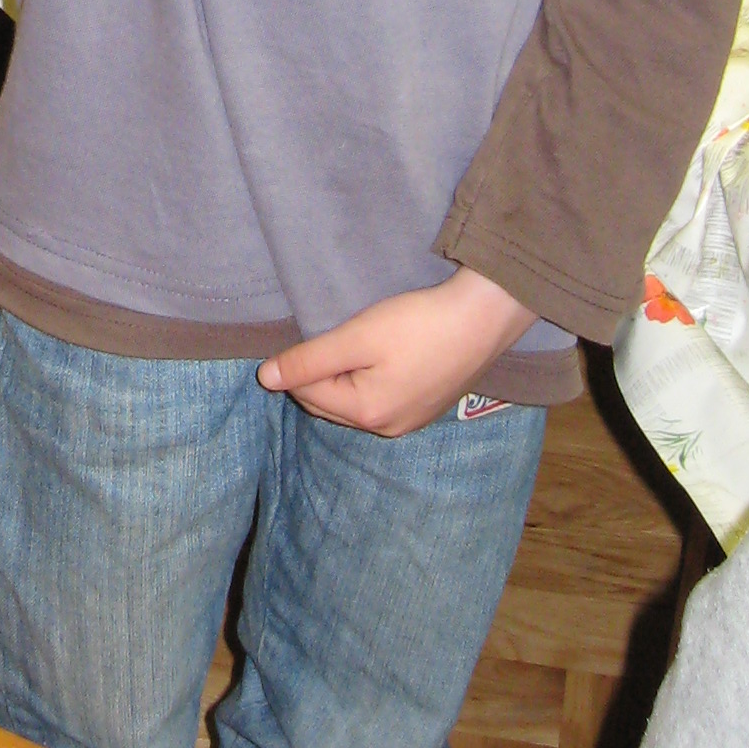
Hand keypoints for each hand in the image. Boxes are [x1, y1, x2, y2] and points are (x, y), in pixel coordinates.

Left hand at [258, 269, 536, 437]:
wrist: (483, 318)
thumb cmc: (418, 324)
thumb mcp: (357, 337)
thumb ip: (310, 360)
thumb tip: (265, 379)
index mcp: (367, 414)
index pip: (307, 394)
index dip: (299, 364)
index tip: (310, 333)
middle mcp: (387, 429)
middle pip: (330, 405)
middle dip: (319, 376)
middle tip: (330, 337)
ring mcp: (410, 423)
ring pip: (355, 405)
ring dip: (343, 380)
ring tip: (353, 346)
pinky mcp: (426, 409)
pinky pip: (381, 403)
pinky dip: (368, 384)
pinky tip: (378, 359)